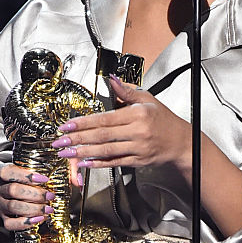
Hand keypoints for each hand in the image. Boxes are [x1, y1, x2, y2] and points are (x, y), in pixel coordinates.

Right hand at [0, 163, 55, 232]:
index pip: (9, 172)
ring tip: (48, 209)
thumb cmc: (30, 180)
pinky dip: (25, 223)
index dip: (27, 176)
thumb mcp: (37, 169)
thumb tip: (74, 177)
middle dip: (35, 194)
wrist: (19, 192)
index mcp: (4, 173)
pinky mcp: (4, 218)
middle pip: (13, 190)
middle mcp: (0, 188)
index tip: (45, 179)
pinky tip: (38, 219)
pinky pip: (10, 223)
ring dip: (33, 209)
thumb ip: (50, 168)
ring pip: (13, 207)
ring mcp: (0, 204)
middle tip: (50, 196)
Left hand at [51, 76, 190, 176]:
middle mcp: (137, 132)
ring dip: (84, 152)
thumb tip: (111, 79)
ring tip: (67, 153)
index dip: (83, 123)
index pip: (105, 119)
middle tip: (60, 141)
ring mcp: (138, 148)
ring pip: (106, 150)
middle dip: (78, 139)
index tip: (67, 125)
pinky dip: (98, 163)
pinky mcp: (138, 161)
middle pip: (102, 135)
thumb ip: (127, 91)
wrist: (181, 142)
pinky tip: (85, 163)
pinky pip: (115, 162)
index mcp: (138, 114)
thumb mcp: (148, 99)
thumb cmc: (164, 120)